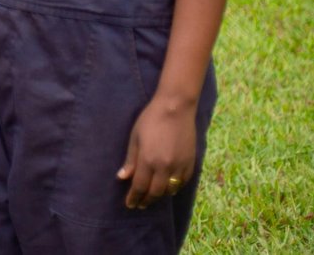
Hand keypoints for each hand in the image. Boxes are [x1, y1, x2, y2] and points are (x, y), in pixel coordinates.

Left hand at [117, 94, 197, 209]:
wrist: (175, 108)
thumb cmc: (150, 119)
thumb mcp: (135, 137)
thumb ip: (131, 160)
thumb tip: (122, 177)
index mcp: (148, 159)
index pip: (140, 186)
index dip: (134, 197)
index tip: (129, 204)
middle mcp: (165, 166)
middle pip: (155, 192)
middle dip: (146, 200)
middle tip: (140, 204)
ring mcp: (180, 165)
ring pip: (170, 190)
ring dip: (160, 195)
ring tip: (152, 197)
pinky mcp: (191, 163)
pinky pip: (182, 182)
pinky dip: (174, 188)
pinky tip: (168, 187)